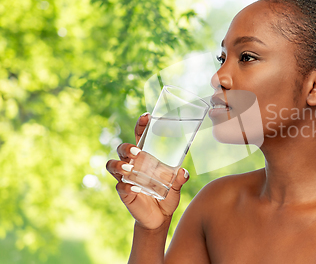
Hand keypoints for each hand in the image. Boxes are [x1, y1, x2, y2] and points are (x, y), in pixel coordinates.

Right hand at [106, 112, 189, 229]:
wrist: (160, 217)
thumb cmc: (166, 196)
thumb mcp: (176, 187)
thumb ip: (179, 179)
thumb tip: (183, 172)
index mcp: (145, 158)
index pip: (139, 137)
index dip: (140, 125)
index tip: (146, 116)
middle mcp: (132, 165)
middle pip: (121, 149)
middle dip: (126, 148)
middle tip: (137, 152)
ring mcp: (126, 179)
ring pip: (112, 165)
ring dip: (119, 165)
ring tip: (130, 169)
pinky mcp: (124, 193)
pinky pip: (120, 186)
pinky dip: (126, 186)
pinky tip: (135, 188)